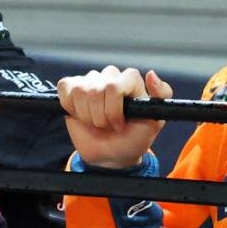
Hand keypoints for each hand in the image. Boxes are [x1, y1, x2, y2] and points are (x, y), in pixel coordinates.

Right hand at [57, 66, 173, 169]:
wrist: (113, 154)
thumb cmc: (135, 137)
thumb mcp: (154, 121)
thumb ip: (161, 96)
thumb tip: (151, 74)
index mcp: (131, 80)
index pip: (114, 86)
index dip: (112, 110)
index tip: (118, 125)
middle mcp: (111, 76)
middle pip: (96, 90)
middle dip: (100, 117)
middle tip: (107, 127)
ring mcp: (91, 80)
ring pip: (80, 91)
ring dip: (86, 115)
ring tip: (96, 123)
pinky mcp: (72, 87)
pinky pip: (65, 87)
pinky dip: (70, 106)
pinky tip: (80, 114)